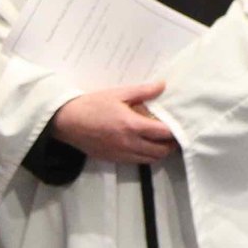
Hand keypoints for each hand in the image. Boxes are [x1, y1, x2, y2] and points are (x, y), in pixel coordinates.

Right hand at [50, 82, 175, 164]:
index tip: (180, 125)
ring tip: (162, 141)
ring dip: (159, 152)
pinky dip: (146, 156)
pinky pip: (137, 162)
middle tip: (173, 135)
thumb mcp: (118, 93)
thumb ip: (143, 91)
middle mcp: (129, 143)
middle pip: (160, 151)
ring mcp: (121, 154)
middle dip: (170, 145)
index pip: (163, 134)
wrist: (67, 122)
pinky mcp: (113, 160)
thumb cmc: (92, 104)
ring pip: (150, 160)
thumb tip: (162, 85)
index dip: (175, 131)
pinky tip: (145, 146)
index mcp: (132, 126)